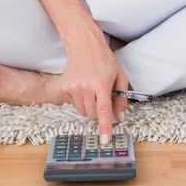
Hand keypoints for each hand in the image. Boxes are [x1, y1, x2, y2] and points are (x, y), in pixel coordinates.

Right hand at [60, 30, 127, 144]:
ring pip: (83, 112)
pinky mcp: (65, 87)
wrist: (84, 45)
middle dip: (99, 114)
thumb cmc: (104, 59)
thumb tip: (119, 118)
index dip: (105, 127)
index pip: (103, 110)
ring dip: (90, 107)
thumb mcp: (120, 76)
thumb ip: (121, 99)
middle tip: (102, 100)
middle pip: (92, 115)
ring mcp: (73, 87)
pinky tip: (83, 87)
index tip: (105, 140)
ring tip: (93, 91)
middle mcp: (85, 86)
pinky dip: (81, 100)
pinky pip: (75, 104)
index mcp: (101, 84)